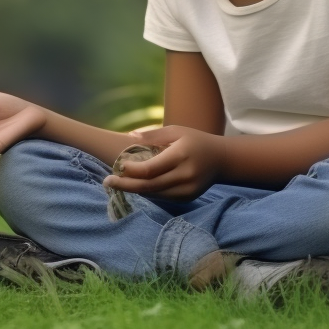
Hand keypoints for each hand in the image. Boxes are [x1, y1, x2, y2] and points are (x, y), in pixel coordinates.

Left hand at [102, 125, 224, 200]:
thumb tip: (129, 137)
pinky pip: (163, 197)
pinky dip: (148, 192)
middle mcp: (185, 175)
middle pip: (150, 185)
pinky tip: (135, 186)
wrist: (221, 159)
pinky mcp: (187, 198)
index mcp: (181, 155)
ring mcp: (187, 189)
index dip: (132, 170)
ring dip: (134, 190)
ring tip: (117, 184)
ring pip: (155, 194)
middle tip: (107, 181)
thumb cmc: (194, 140)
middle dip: (126, 185)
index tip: (118, 165)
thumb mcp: (175, 131)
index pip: (151, 169)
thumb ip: (152, 135)